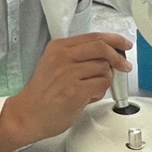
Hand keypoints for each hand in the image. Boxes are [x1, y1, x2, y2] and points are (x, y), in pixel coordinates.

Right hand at [0, 33, 131, 151]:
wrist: (27, 115)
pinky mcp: (74, 91)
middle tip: (125, 65)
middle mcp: (62, 57)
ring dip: (105, 80)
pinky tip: (89, 96)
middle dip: (118, 57)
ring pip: (104, 68)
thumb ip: (78, 56)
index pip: (94, 36)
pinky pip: (101, 85)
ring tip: (92, 88)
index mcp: (58, 47)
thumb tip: (108, 55)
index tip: (124, 44)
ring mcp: (68, 73)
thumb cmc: (42, 94)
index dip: (114, 40)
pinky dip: (100, 91)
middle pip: (102, 47)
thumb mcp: (54, 64)